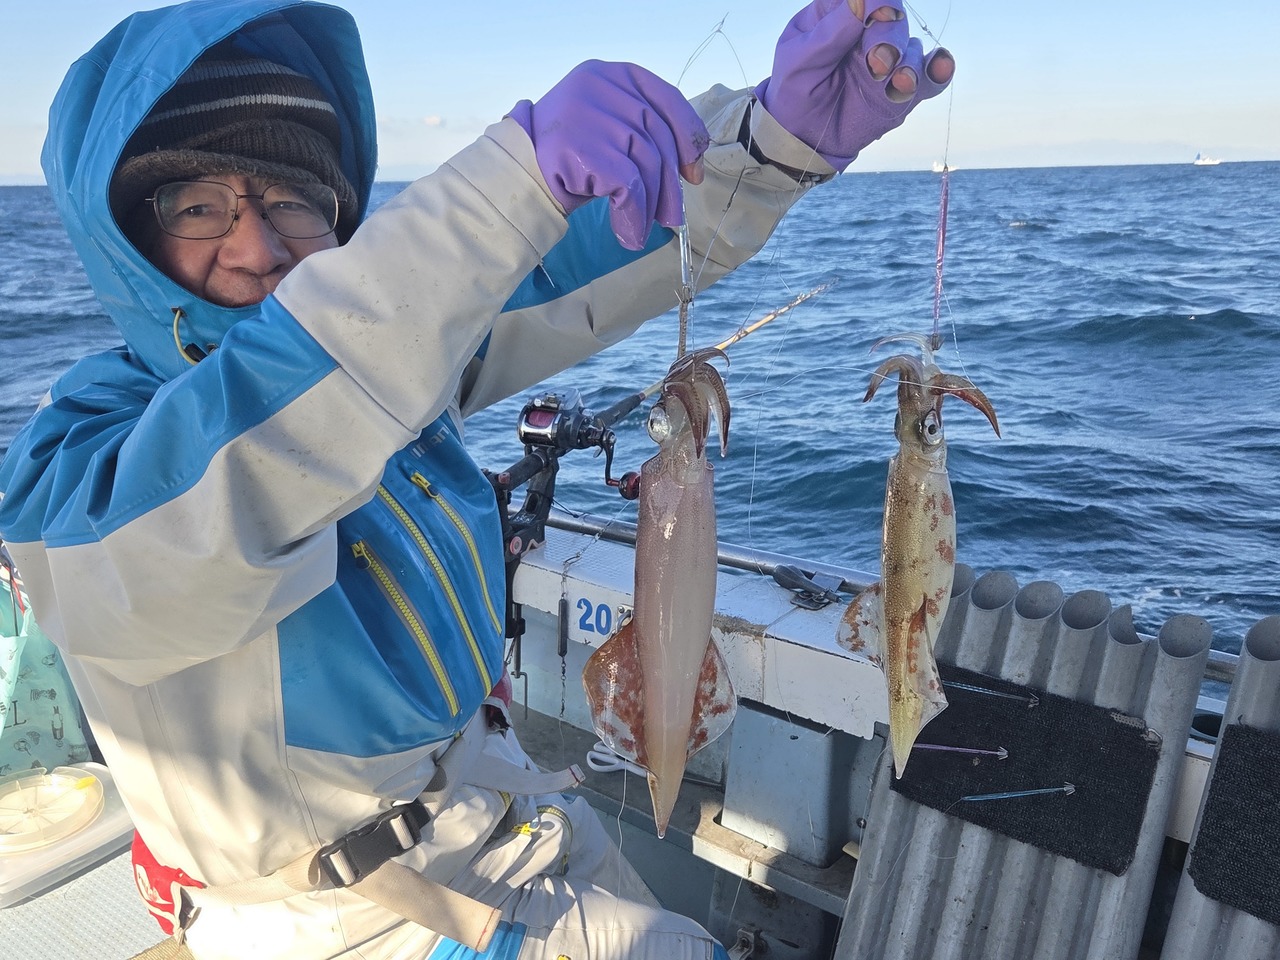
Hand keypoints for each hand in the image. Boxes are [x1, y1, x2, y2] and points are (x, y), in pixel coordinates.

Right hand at [509, 60, 708, 249]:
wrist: (516, 175)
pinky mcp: (583, 148)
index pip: (668, 98)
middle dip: (670, 183)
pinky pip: (629, 186)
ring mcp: (590, 115)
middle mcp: (602, 86)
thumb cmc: (567, 156)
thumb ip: (643, 133)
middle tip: (672, 216)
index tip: (692, 171)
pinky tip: (630, 231)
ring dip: (652, 204)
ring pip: (646, 164)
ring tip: (647, 227)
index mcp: (612, 74)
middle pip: (658, 137)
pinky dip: (635, 214)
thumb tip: (692, 169)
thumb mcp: (607, 129)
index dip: (688, 136)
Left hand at [756, 0, 953, 170]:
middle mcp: (869, 31)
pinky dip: (937, 73)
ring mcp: (889, 59)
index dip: (877, 7)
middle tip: (878, 64)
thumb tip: (862, 0)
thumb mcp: (798, 59)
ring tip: (897, 85)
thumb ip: (830, 32)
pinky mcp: (902, 89)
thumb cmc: (794, 91)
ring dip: (909, 66)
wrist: (801, 136)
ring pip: (913, 50)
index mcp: (839, 14)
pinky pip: (929, 77)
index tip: (873, 20)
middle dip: (891, 40)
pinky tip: (939, 69)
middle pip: (894, 20)